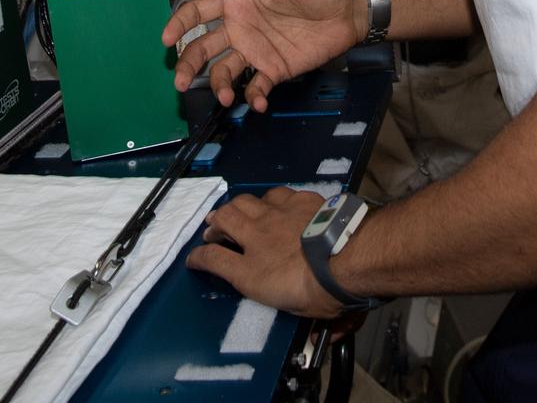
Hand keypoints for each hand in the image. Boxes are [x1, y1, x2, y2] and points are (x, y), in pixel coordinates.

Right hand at [161, 0, 365, 111]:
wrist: (349, 11)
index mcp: (238, 3)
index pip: (199, 12)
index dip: (180, 23)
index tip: (167, 39)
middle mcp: (241, 28)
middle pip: (203, 47)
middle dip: (188, 64)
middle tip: (180, 80)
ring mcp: (256, 50)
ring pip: (224, 71)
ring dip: (219, 85)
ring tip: (225, 96)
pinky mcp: (274, 69)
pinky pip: (256, 86)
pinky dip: (253, 97)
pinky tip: (256, 103)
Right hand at [186, 187, 346, 319]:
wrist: (342, 260)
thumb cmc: (319, 293)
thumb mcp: (302, 315)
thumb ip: (308, 326)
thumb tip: (315, 343)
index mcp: (250, 270)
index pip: (214, 259)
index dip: (200, 257)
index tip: (194, 259)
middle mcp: (257, 238)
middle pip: (225, 218)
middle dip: (215, 222)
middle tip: (214, 227)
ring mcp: (278, 215)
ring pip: (247, 200)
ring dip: (239, 205)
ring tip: (240, 210)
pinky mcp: (300, 201)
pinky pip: (278, 193)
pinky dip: (271, 199)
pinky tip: (276, 202)